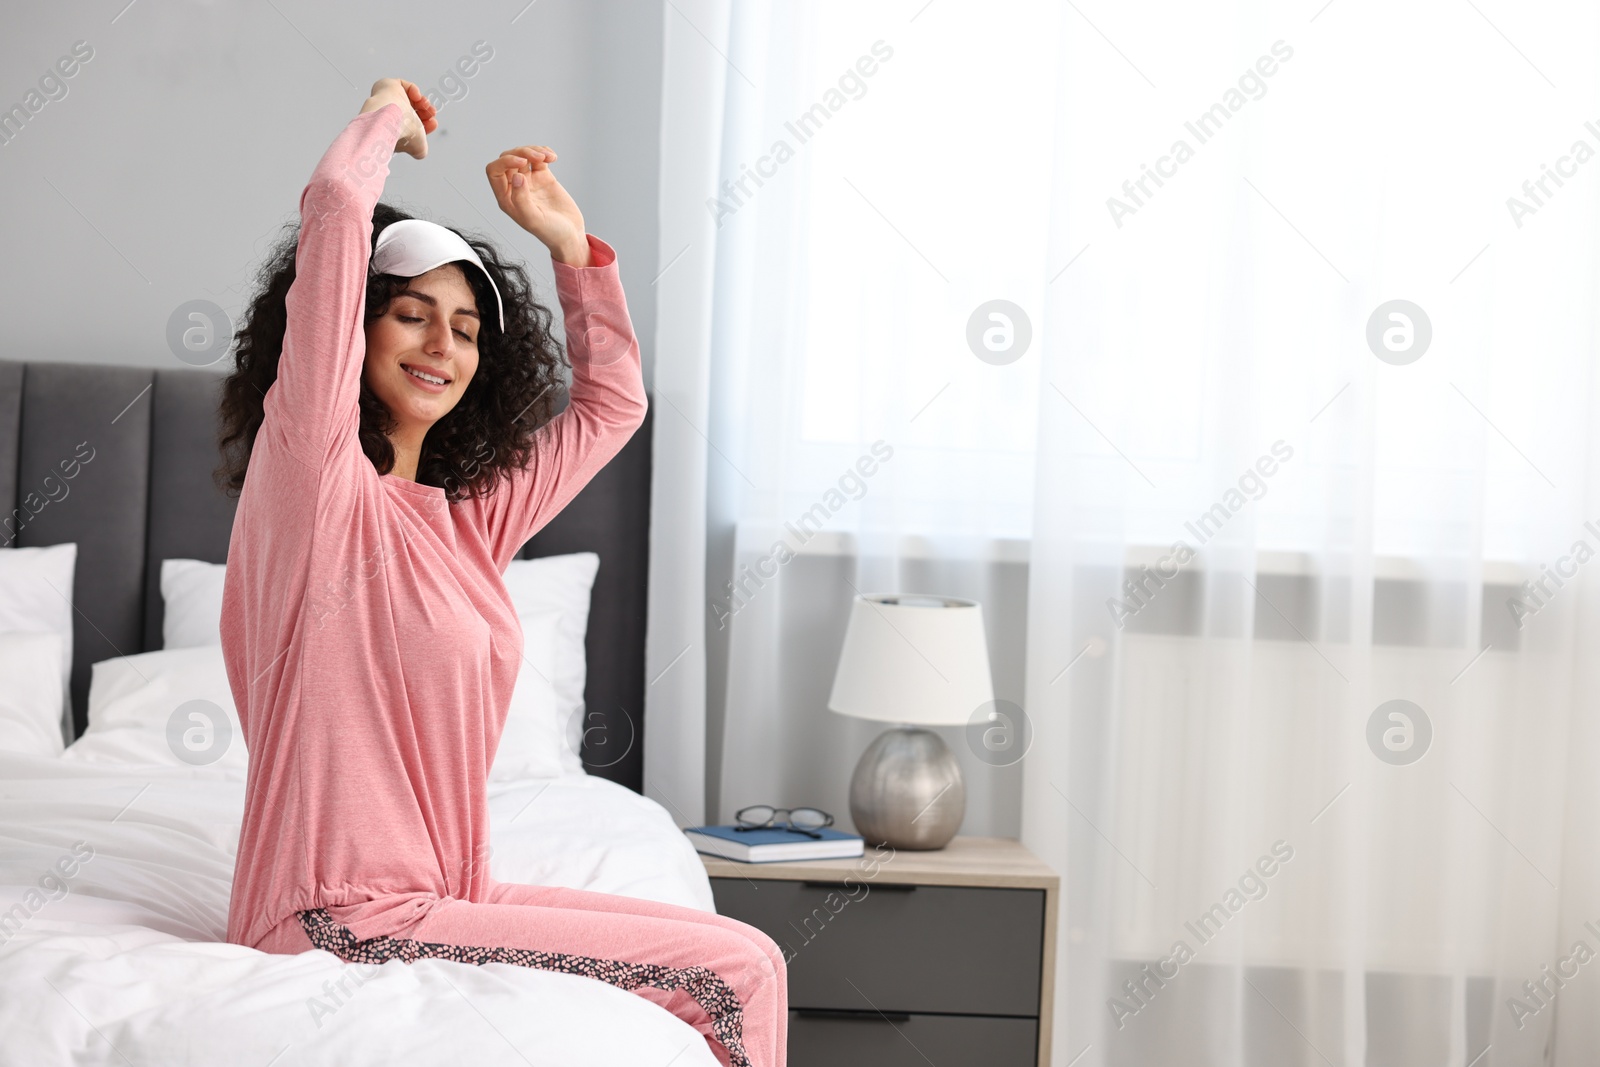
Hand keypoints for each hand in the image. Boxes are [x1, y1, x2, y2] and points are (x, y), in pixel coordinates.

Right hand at [359, 78, 435, 159]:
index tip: (434, 123)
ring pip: (408, 99)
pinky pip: (402, 85)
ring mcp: (386, 101)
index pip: (413, 126)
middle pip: (412, 112)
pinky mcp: (385, 87)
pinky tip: (416, 97)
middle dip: (426, 112)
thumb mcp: (418, 147)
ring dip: (422, 102)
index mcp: (394, 131)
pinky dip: (413, 90)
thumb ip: (421, 150)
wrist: (391, 119)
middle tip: (432, 113)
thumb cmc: (403, 134)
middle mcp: (390, 116)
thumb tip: (420, 152)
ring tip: (426, 105)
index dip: (426, 124)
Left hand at [487, 146, 588, 265]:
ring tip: (548, 157)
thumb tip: (517, 176)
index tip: (522, 163)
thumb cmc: (551, 233)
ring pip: (523, 155)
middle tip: (538, 158)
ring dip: (534, 151)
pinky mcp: (543, 177)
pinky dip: (544, 153)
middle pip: (508, 159)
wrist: (570, 235)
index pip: (494, 171)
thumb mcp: (533, 220)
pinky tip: (553, 157)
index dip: (505, 162)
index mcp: (506, 198)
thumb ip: (521, 199)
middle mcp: (515, 188)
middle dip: (521, 153)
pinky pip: (538, 159)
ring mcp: (529, 181)